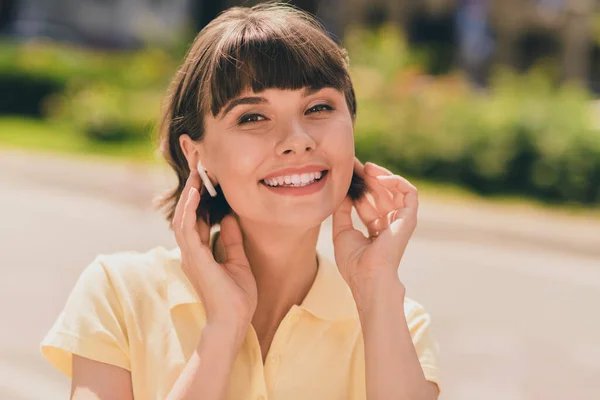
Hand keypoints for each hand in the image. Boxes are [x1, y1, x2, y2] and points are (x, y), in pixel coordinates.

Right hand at [173, 168, 256, 341]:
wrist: (234, 322)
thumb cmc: (236, 298)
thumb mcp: (238, 262)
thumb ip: (232, 240)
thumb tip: (231, 217)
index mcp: (200, 254)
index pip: (197, 220)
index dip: (199, 199)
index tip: (207, 179)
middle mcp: (191, 253)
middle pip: (186, 214)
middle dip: (191, 191)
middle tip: (199, 168)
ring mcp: (191, 255)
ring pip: (183, 217)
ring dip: (189, 194)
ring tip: (196, 173)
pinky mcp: (194, 258)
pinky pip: (187, 228)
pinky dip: (189, 209)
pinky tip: (194, 192)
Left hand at [332, 158, 417, 290]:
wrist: (367, 275)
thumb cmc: (354, 262)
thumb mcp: (341, 232)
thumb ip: (342, 211)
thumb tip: (342, 192)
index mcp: (375, 230)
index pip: (368, 203)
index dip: (359, 188)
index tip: (348, 173)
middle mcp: (389, 224)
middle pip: (380, 194)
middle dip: (368, 178)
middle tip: (356, 165)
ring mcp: (400, 221)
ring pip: (394, 190)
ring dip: (381, 176)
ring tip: (367, 168)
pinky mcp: (409, 218)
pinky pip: (409, 192)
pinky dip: (397, 181)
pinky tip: (380, 177)